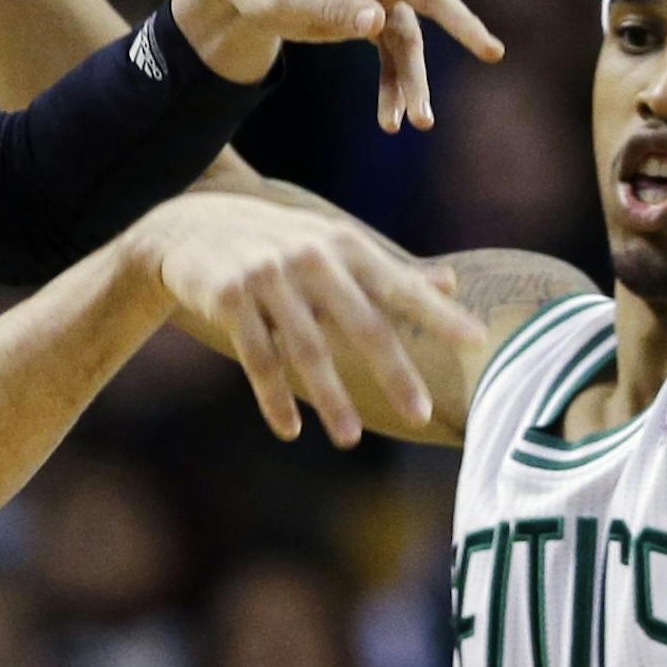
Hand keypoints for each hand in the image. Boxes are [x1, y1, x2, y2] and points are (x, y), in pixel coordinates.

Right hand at [135, 193, 482, 446]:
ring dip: (330, 396)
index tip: (477, 340)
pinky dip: (273, 396)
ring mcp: (266, 276)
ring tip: (350, 440)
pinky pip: (257, 356)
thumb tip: (452, 282)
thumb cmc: (277, 242)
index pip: (399, 285)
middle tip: (421, 413)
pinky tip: (290, 431)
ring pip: (307, 348)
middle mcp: (309, 257)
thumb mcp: (333, 244)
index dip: (438, 314)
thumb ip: (389, 270)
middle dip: (393, 370)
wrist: (189, 226)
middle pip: (360, 323)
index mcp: (343, 245)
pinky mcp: (228, 298)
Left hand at [171, 0, 504, 125]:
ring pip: (409, 41)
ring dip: (414, 82)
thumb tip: (379, 21)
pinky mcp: (370, 21)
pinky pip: (390, 59)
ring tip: (422, 123)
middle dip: (459, 26)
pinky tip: (391, 123)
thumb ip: (328, 6)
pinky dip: (391, 89)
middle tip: (492, 53)